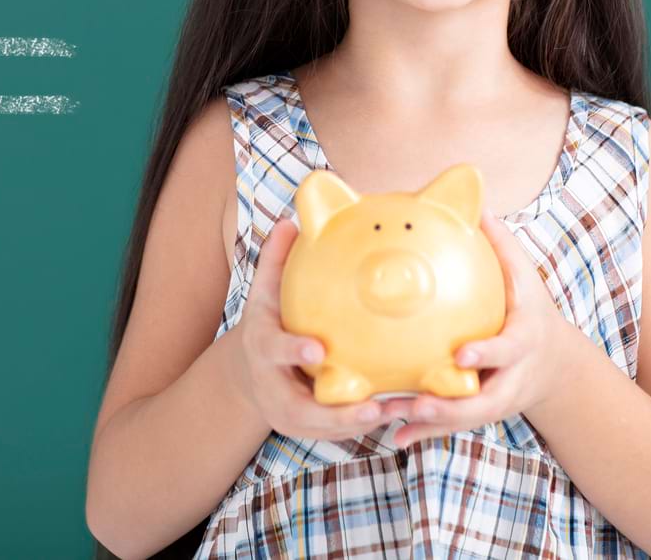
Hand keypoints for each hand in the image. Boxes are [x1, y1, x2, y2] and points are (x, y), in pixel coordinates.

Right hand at [225, 214, 415, 441]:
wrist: (248, 374)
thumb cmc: (266, 323)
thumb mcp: (264, 293)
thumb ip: (276, 259)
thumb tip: (290, 219)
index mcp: (263, 350)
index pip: (275, 350)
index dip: (293, 351)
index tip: (317, 349)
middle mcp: (273, 389)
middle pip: (302, 410)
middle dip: (337, 413)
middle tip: (374, 405)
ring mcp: (289, 416)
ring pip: (326, 428)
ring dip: (361, 424)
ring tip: (400, 410)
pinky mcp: (307, 430)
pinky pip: (338, 432)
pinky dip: (366, 425)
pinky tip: (402, 411)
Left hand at [392, 209, 578, 447]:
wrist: (555, 365)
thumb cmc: (532, 311)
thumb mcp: (527, 280)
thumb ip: (503, 248)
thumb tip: (480, 207)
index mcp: (523, 343)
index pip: (508, 350)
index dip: (488, 354)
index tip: (462, 354)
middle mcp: (511, 378)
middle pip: (484, 401)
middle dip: (452, 407)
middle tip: (417, 404)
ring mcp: (496, 400)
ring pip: (463, 418)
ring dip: (429, 423)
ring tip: (391, 416)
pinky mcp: (479, 413)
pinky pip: (450, 425)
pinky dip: (423, 432)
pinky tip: (393, 435)